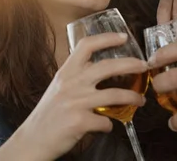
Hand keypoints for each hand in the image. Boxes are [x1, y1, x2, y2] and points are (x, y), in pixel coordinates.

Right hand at [10, 33, 147, 160]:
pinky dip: (110, 125)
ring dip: (132, 97)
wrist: (33, 140)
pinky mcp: (79, 122)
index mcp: (66, 72)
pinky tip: (109, 126)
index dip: (106, 38)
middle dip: (130, 64)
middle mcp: (71, 83)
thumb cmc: (48, 114)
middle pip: (107, 66)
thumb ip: (77, 76)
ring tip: (141, 100)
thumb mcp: (59, 87)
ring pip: (114, 95)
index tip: (123, 36)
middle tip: (144, 65)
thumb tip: (102, 70)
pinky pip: (105, 122)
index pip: (86, 45)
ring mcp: (76, 102)